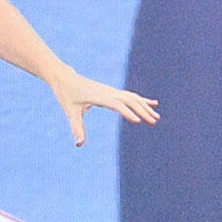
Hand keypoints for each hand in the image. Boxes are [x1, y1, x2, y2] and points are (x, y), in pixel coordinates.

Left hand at [44, 65, 158, 148]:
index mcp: (99, 96)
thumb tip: (79, 144)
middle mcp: (108, 92)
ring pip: (132, 98)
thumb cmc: (67, 95)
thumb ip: (76, 127)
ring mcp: (111, 91)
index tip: (138, 121)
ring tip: (156, 117)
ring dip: (145, 107)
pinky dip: (142, 100)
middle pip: (129, 100)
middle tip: (153, 121)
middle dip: (142, 111)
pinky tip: (153, 103)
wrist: (65, 78)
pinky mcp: (112, 91)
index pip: (116, 104)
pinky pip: (130, 96)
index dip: (127, 112)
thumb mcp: (70, 111)